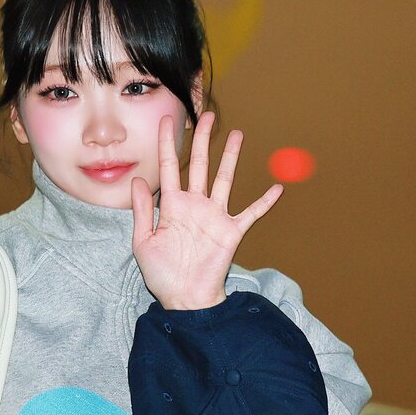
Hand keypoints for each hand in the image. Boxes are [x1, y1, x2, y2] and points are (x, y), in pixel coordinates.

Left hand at [131, 112, 282, 309]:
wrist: (184, 299)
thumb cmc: (162, 274)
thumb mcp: (142, 242)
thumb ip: (141, 210)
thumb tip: (138, 179)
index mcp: (171, 206)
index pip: (169, 167)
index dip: (168, 144)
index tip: (168, 120)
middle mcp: (194, 205)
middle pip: (199, 165)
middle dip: (202, 140)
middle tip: (207, 116)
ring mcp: (215, 216)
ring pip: (224, 179)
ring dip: (231, 158)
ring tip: (237, 134)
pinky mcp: (231, 231)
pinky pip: (251, 213)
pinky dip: (265, 202)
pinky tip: (277, 188)